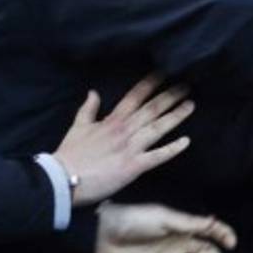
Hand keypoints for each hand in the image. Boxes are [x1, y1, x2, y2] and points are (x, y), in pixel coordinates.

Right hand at [53, 74, 194, 205]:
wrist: (62, 180)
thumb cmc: (70, 155)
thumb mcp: (77, 127)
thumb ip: (88, 109)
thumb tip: (93, 92)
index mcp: (112, 120)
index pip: (135, 96)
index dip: (150, 83)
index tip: (164, 72)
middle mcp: (124, 130)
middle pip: (152, 109)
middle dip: (170, 95)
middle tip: (187, 85)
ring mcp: (130, 148)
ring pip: (158, 128)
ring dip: (176, 116)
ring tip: (190, 105)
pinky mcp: (133, 166)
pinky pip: (157, 156)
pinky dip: (172, 149)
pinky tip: (186, 142)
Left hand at [94, 203, 236, 252]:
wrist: (105, 235)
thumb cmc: (134, 219)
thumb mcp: (164, 217)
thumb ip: (190, 223)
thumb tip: (214, 221)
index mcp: (184, 226)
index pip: (211, 231)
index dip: (224, 236)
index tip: (231, 244)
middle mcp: (180, 242)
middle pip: (207, 252)